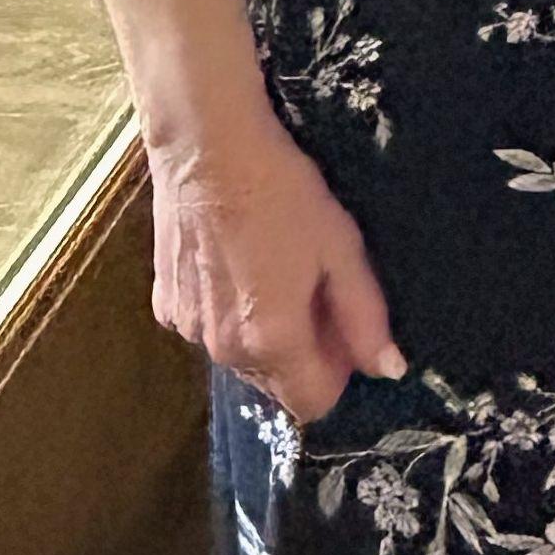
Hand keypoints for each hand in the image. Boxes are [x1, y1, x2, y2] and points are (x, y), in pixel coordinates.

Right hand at [148, 108, 405, 421]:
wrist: (207, 151)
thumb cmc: (284, 194)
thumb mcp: (340, 248)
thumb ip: (364, 315)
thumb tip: (389, 369)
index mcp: (272, 342)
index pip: (313, 403)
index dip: (339, 371)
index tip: (345, 326)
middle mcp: (224, 352)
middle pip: (276, 385)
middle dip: (303, 353)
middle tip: (314, 287)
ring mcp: (188, 332)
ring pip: (241, 359)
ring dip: (264, 334)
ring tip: (274, 268)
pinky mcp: (164, 307)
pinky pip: (209, 330)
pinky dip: (229, 312)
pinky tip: (237, 261)